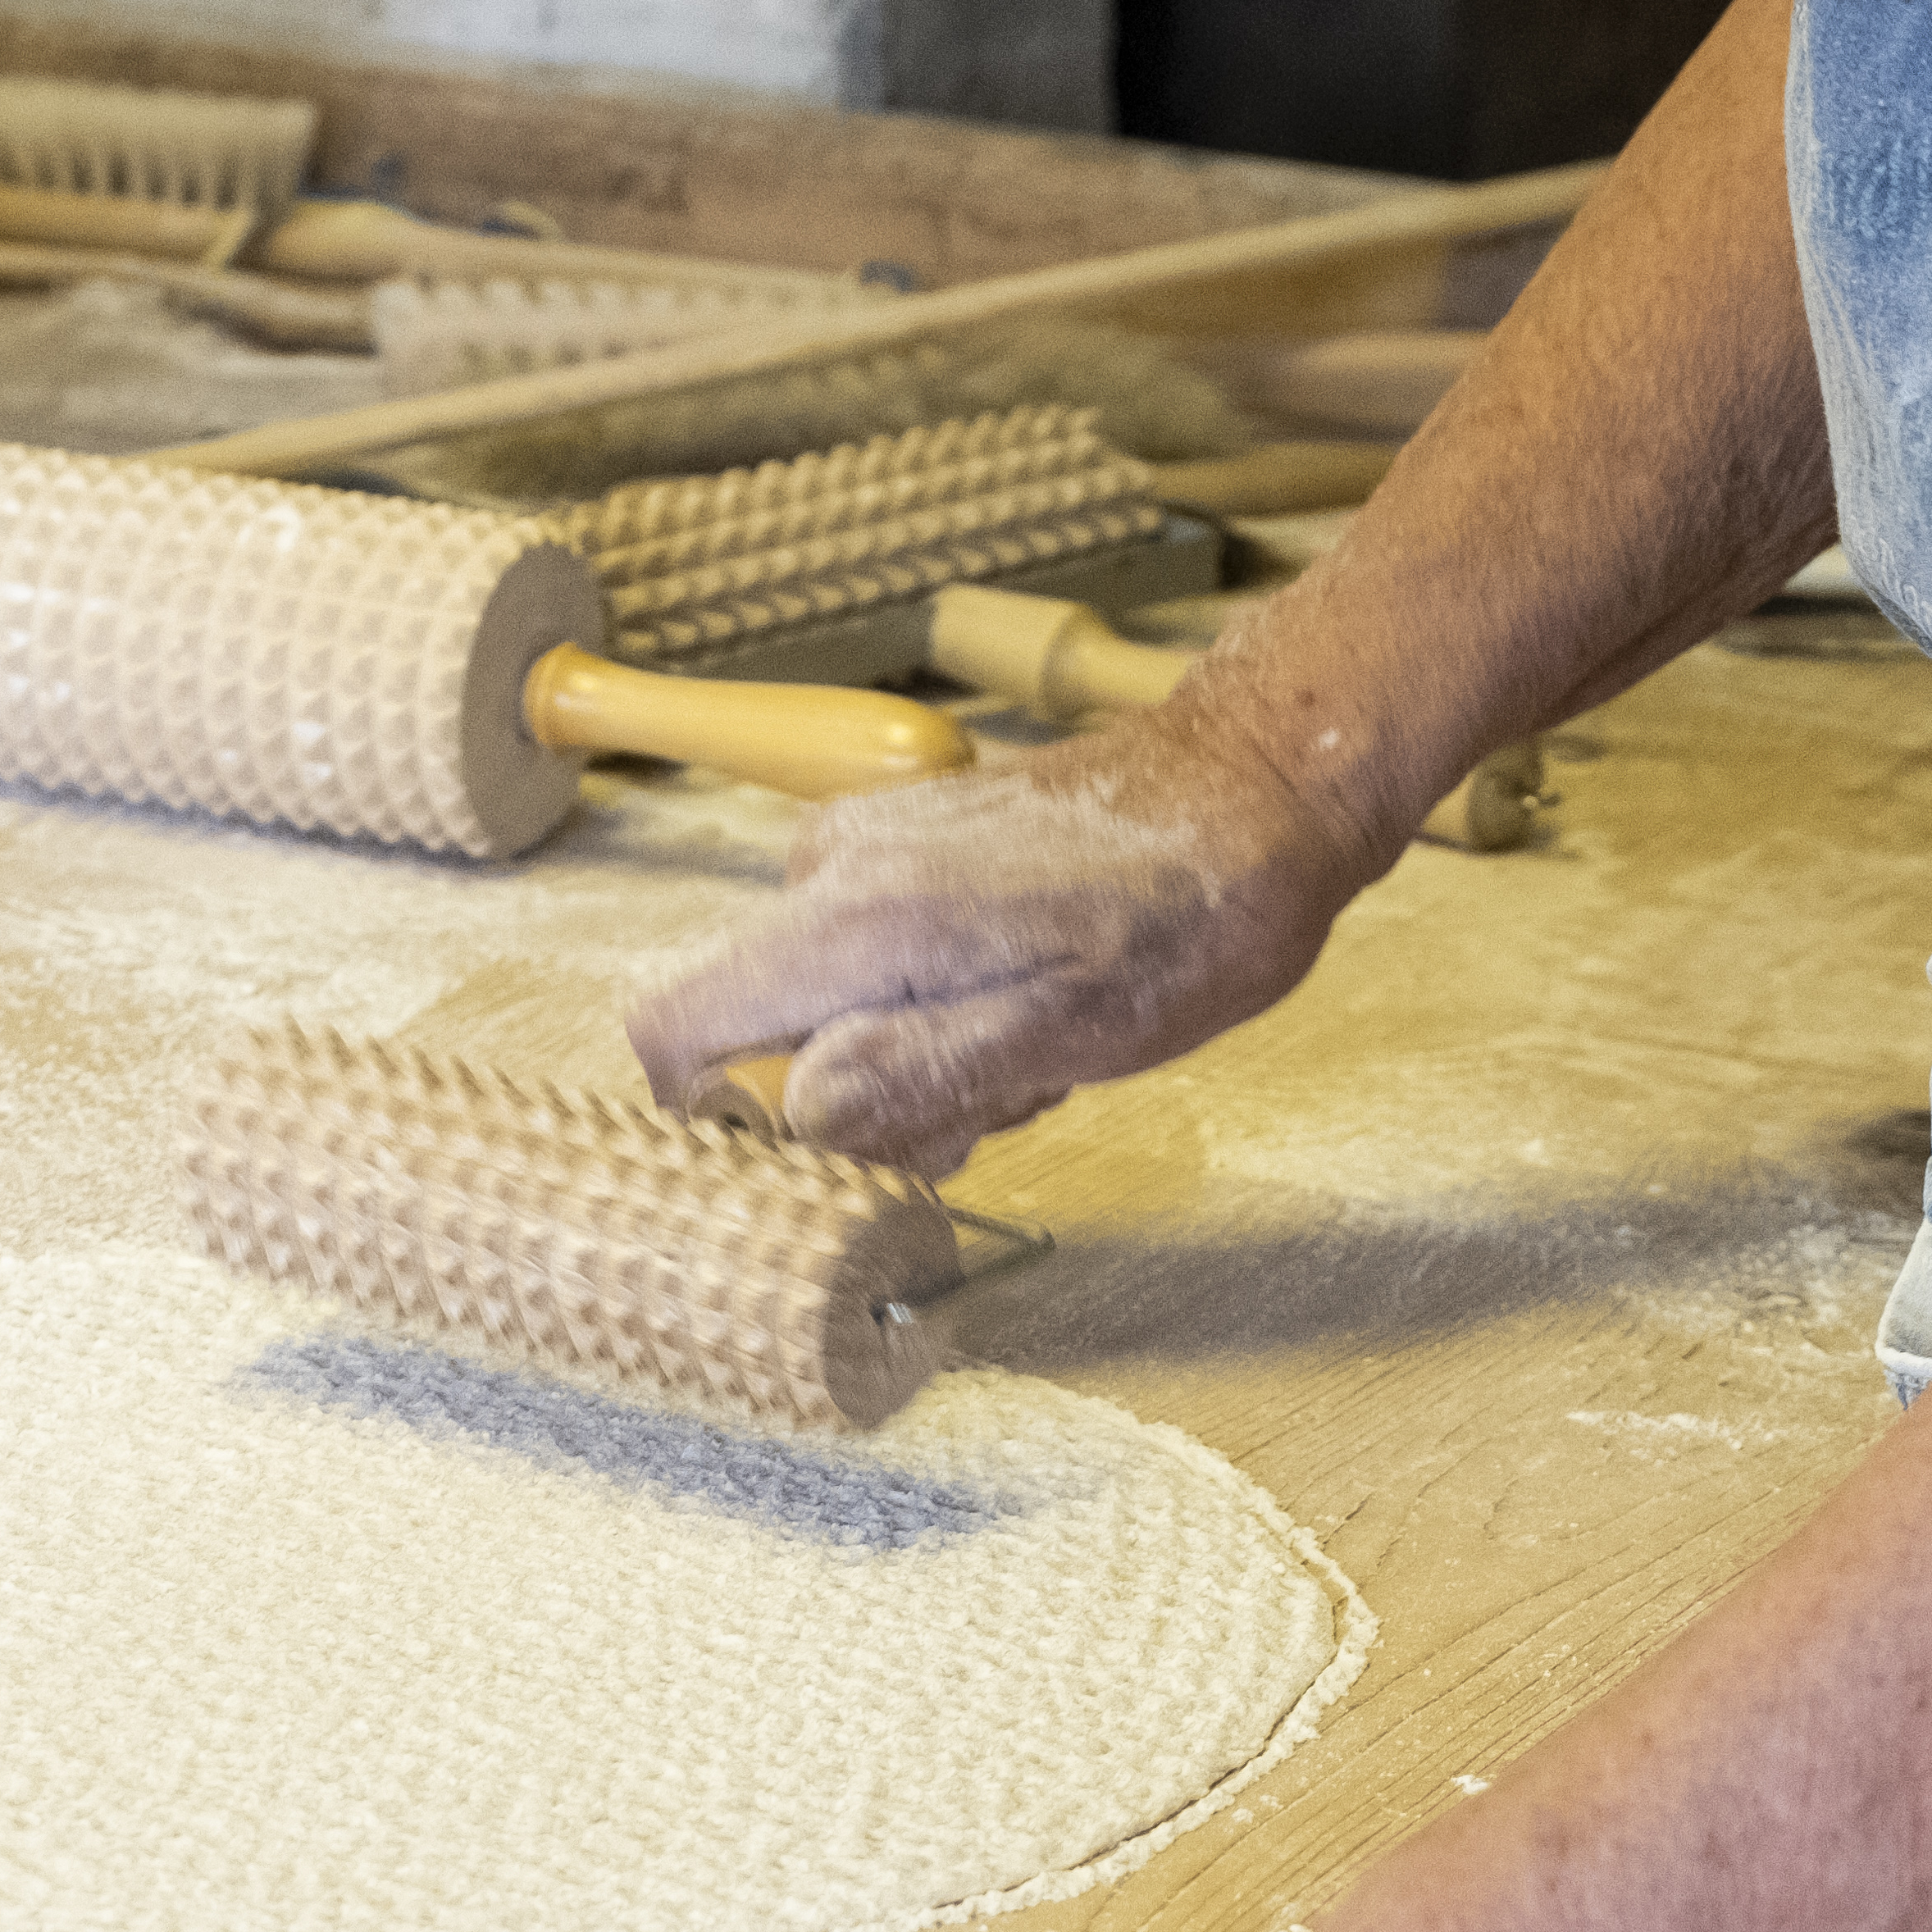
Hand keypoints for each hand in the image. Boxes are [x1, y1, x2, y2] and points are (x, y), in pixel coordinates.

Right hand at [623, 689, 1395, 1179]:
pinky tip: (1024, 1001)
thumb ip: (918, 1076)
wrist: (1255, 785)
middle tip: (990, 1097)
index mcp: (849, 921)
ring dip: (906, 1063)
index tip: (852, 1146)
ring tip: (1028, 1045)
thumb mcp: (1071, 1030)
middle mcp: (827, 875)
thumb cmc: (1189, 917)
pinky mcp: (897, 850)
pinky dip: (929, 1011)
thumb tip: (798, 1119)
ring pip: (818, 1013)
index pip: (676, 1037)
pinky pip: (864, 968)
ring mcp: (859, 854)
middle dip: (853, 1102)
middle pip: (756, 1041)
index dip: (737, 1121)